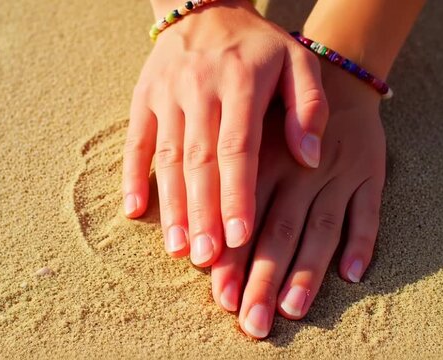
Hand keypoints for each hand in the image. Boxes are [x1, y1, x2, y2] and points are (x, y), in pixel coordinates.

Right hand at [122, 0, 327, 266]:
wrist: (206, 8)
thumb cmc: (259, 45)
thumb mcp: (298, 61)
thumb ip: (310, 107)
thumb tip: (309, 159)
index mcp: (241, 82)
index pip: (237, 147)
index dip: (237, 194)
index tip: (240, 237)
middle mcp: (199, 89)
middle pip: (199, 160)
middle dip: (203, 212)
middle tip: (207, 258)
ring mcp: (166, 94)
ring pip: (166, 157)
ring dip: (171, 205)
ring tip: (179, 248)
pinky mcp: (143, 98)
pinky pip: (135, 141)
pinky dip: (132, 177)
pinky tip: (134, 211)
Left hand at [210, 62, 385, 337]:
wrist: (332, 78)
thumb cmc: (278, 119)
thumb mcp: (249, 134)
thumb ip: (227, 181)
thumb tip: (202, 238)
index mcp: (264, 161)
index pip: (246, 218)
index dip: (233, 260)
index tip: (221, 297)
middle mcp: (300, 170)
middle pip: (281, 232)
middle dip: (264, 280)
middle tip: (252, 322)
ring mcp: (339, 173)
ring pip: (322, 228)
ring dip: (308, 272)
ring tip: (291, 310)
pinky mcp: (371, 173)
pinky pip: (370, 212)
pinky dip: (363, 242)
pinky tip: (353, 274)